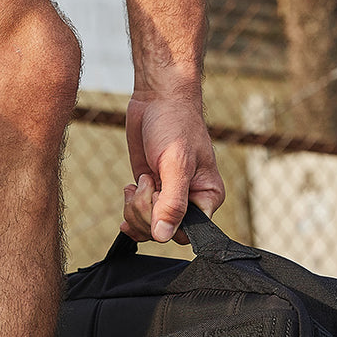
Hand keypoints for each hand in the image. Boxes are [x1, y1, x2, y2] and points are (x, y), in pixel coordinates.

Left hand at [122, 92, 224, 243]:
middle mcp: (190, 202)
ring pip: (146, 227)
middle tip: (147, 182)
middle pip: (162, 232)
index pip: (186, 232)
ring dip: (135, 207)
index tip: (157, 195)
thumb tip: (163, 235)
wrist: (157, 101)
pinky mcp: (150, 193)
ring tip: (141, 180)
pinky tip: (130, 188)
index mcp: (208, 198)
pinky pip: (137, 217)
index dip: (165, 221)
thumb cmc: (175, 124)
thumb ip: (172, 203)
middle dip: (145, 211)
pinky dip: (129, 206)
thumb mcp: (176, 163)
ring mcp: (168, 199)